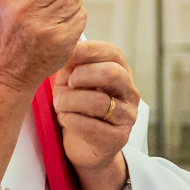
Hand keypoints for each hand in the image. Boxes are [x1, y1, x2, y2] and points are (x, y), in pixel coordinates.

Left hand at [53, 40, 139, 189]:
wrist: (81, 145)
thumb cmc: (76, 106)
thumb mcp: (70, 80)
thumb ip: (71, 62)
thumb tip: (66, 44)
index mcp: (121, 72)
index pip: (112, 52)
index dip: (88, 50)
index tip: (67, 52)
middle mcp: (130, 93)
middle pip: (112, 73)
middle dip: (82, 75)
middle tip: (68, 84)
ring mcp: (127, 117)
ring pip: (99, 102)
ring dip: (71, 101)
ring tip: (60, 104)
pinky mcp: (118, 139)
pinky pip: (91, 127)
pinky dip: (71, 121)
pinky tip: (65, 119)